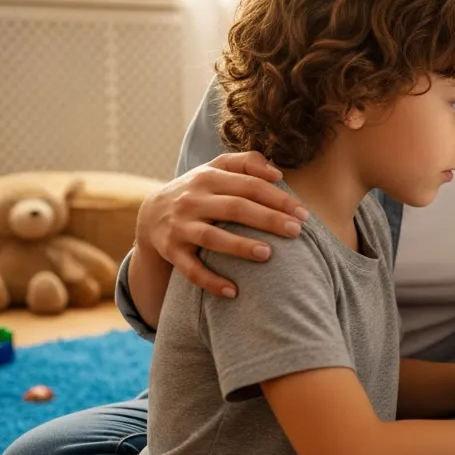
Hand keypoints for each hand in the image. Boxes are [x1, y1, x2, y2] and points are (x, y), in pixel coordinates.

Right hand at [137, 151, 309, 296]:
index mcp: (209, 178)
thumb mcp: (216, 168)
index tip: (303, 213)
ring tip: (268, 254)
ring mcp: (181, 227)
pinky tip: (233, 291)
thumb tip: (277, 172)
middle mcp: (193, 200)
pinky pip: (191, 269)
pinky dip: (211, 281)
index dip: (278, 198)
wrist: (151, 213)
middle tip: (296, 231)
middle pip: (235, 208)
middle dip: (268, 219)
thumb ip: (246, 163)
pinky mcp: (171, 251)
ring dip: (240, 247)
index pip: (250, 186)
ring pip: (212, 238)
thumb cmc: (199, 190)